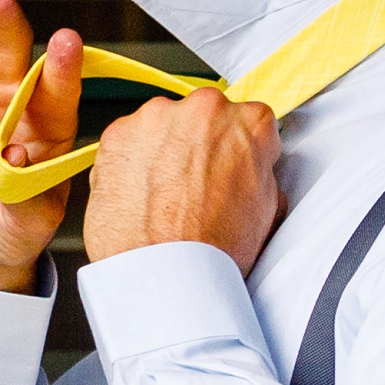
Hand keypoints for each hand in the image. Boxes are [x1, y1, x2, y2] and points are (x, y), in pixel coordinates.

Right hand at [0, 0, 82, 292]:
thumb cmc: (11, 230)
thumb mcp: (30, 221)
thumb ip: (27, 189)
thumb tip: (17, 154)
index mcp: (43, 122)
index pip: (55, 86)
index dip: (62, 64)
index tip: (65, 42)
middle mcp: (2, 102)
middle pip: (5, 50)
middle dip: (1, 21)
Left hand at [83, 88, 281, 273]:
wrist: (163, 275)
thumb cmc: (211, 251)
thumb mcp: (266, 212)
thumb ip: (260, 174)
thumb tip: (253, 170)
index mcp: (250, 123)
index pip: (249, 122)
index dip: (238, 150)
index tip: (229, 166)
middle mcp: (204, 110)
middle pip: (203, 118)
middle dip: (199, 145)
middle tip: (195, 187)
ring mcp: (157, 118)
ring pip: (163, 126)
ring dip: (163, 151)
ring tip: (164, 197)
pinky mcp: (118, 134)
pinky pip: (127, 142)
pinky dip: (131, 163)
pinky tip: (140, 195)